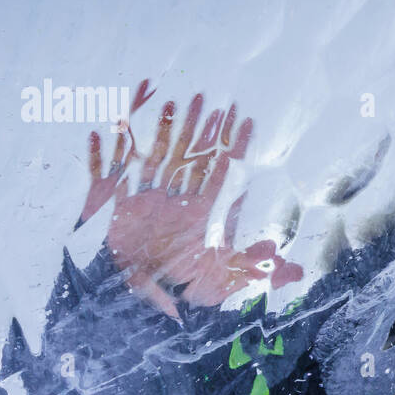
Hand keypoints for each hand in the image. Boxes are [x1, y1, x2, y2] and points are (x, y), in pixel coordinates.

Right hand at [79, 81, 303, 318]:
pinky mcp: (111, 206)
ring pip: (153, 154)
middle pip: (188, 155)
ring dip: (158, 129)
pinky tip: (100, 130)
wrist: (134, 296)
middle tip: (210, 98)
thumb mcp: (220, 281)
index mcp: (197, 212)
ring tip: (168, 101)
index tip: (247, 122)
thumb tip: (296, 269)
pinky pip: (103, 174)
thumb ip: (254, 271)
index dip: (233, 147)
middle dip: (199, 128)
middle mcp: (172, 199)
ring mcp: (143, 198)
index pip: (220, 173)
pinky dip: (98, 155)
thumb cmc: (177, 288)